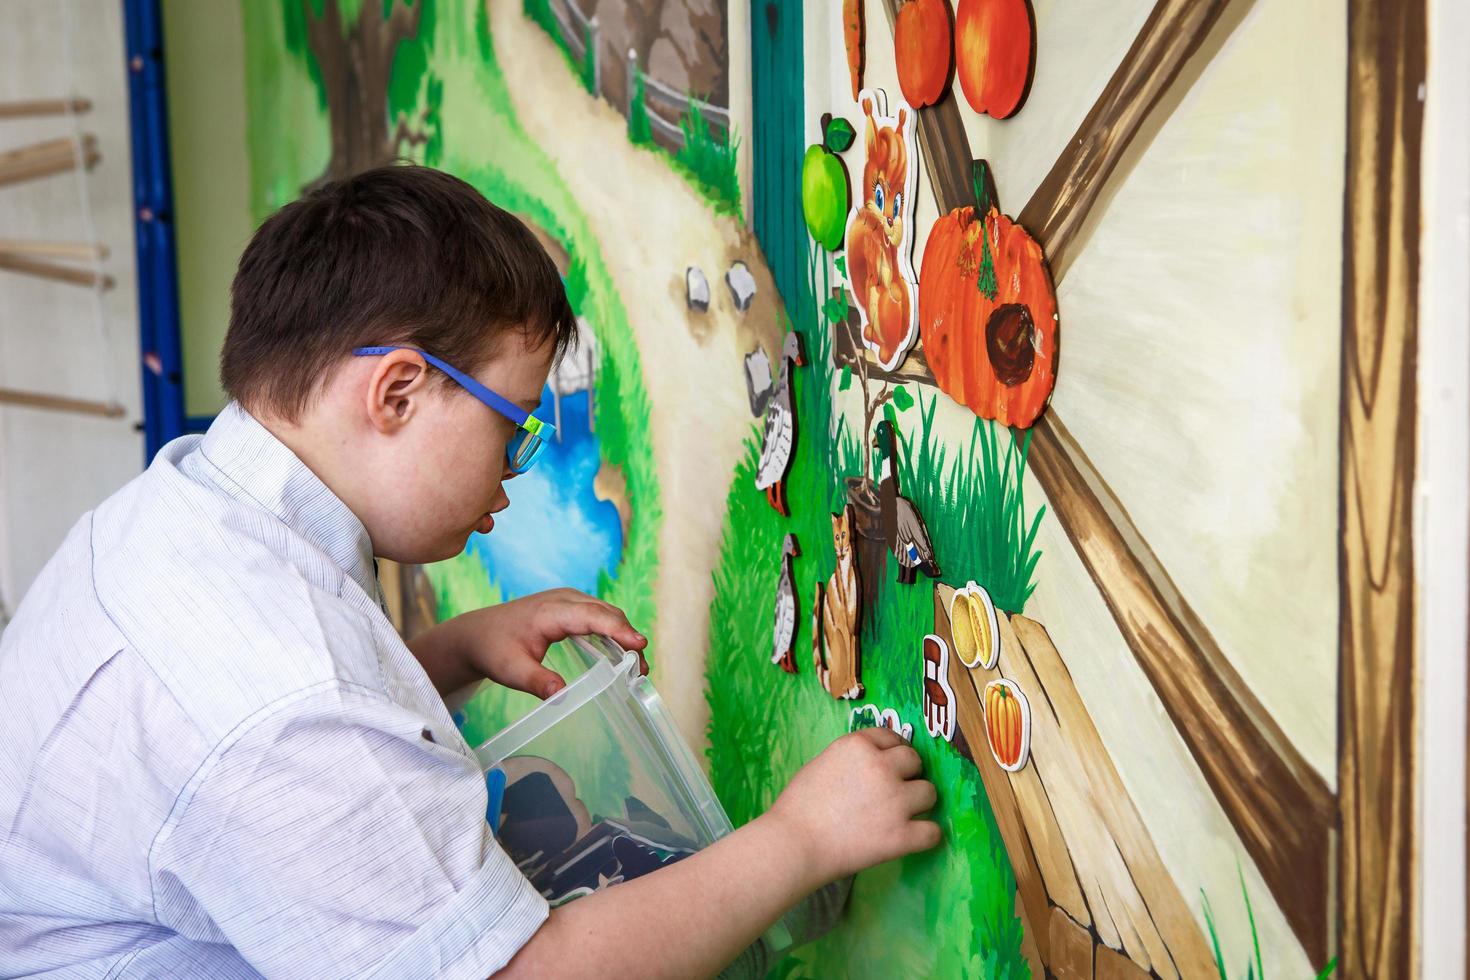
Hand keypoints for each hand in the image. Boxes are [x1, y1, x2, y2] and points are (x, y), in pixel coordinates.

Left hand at [407, 589, 647, 699]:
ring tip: (637, 667)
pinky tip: (622, 653)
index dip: (618, 629)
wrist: (477, 634)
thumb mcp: (511, 671)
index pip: (593, 616)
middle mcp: (564, 599)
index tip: (639, 644)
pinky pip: (599, 615)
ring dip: (625, 635)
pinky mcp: (570, 607)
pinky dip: (615, 632)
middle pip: (607, 613)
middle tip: (642, 671)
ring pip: (606, 613)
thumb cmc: (494, 650)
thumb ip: (537, 682)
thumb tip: (562, 695)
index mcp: (550, 611)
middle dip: (629, 638)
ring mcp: (568, 600)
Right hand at [764, 727, 939, 884]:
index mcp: (859, 745)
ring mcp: (895, 800)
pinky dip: (925, 836)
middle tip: (895, 790)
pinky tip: (913, 838)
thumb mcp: (822, 763)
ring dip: (919, 803)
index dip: (894, 751)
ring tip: (902, 815)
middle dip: (908, 774)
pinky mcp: (902, 835)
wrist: (794, 844)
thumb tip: (873, 764)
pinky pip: (933, 832)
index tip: (893, 763)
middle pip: (915, 762)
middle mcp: (882, 766)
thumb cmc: (797, 806)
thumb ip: (852, 759)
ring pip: (929, 793)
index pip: (891, 736)